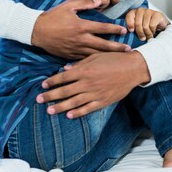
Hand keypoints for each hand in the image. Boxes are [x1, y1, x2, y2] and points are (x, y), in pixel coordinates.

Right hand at [31, 0, 131, 57]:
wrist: (36, 31)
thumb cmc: (53, 16)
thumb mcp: (68, 6)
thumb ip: (85, 3)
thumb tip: (99, 0)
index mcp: (81, 26)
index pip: (103, 28)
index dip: (115, 29)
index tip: (124, 31)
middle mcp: (80, 39)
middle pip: (103, 45)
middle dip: (117, 47)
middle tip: (129, 50)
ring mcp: (75, 49)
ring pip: (95, 55)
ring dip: (108, 56)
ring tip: (119, 57)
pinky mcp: (70, 56)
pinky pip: (85, 59)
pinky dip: (94, 61)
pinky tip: (102, 62)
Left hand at [36, 51, 150, 117]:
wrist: (132, 68)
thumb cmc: (114, 59)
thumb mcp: (95, 56)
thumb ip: (80, 63)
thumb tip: (65, 68)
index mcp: (84, 70)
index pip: (63, 77)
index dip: (52, 82)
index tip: (43, 85)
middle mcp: (87, 83)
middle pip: (64, 91)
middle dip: (50, 96)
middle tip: (39, 100)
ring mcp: (95, 93)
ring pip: (74, 102)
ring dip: (60, 107)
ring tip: (50, 111)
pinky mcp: (103, 101)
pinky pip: (87, 109)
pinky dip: (78, 113)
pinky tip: (69, 115)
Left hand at [125, 7, 169, 40]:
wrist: (160, 28)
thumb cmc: (147, 28)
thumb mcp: (137, 29)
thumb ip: (132, 29)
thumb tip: (127, 33)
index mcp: (134, 12)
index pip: (129, 16)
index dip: (129, 24)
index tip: (131, 31)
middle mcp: (141, 10)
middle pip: (137, 23)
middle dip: (140, 33)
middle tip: (143, 38)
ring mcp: (149, 11)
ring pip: (145, 25)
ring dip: (147, 33)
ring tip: (148, 35)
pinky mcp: (157, 14)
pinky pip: (152, 25)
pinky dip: (152, 31)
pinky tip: (153, 31)